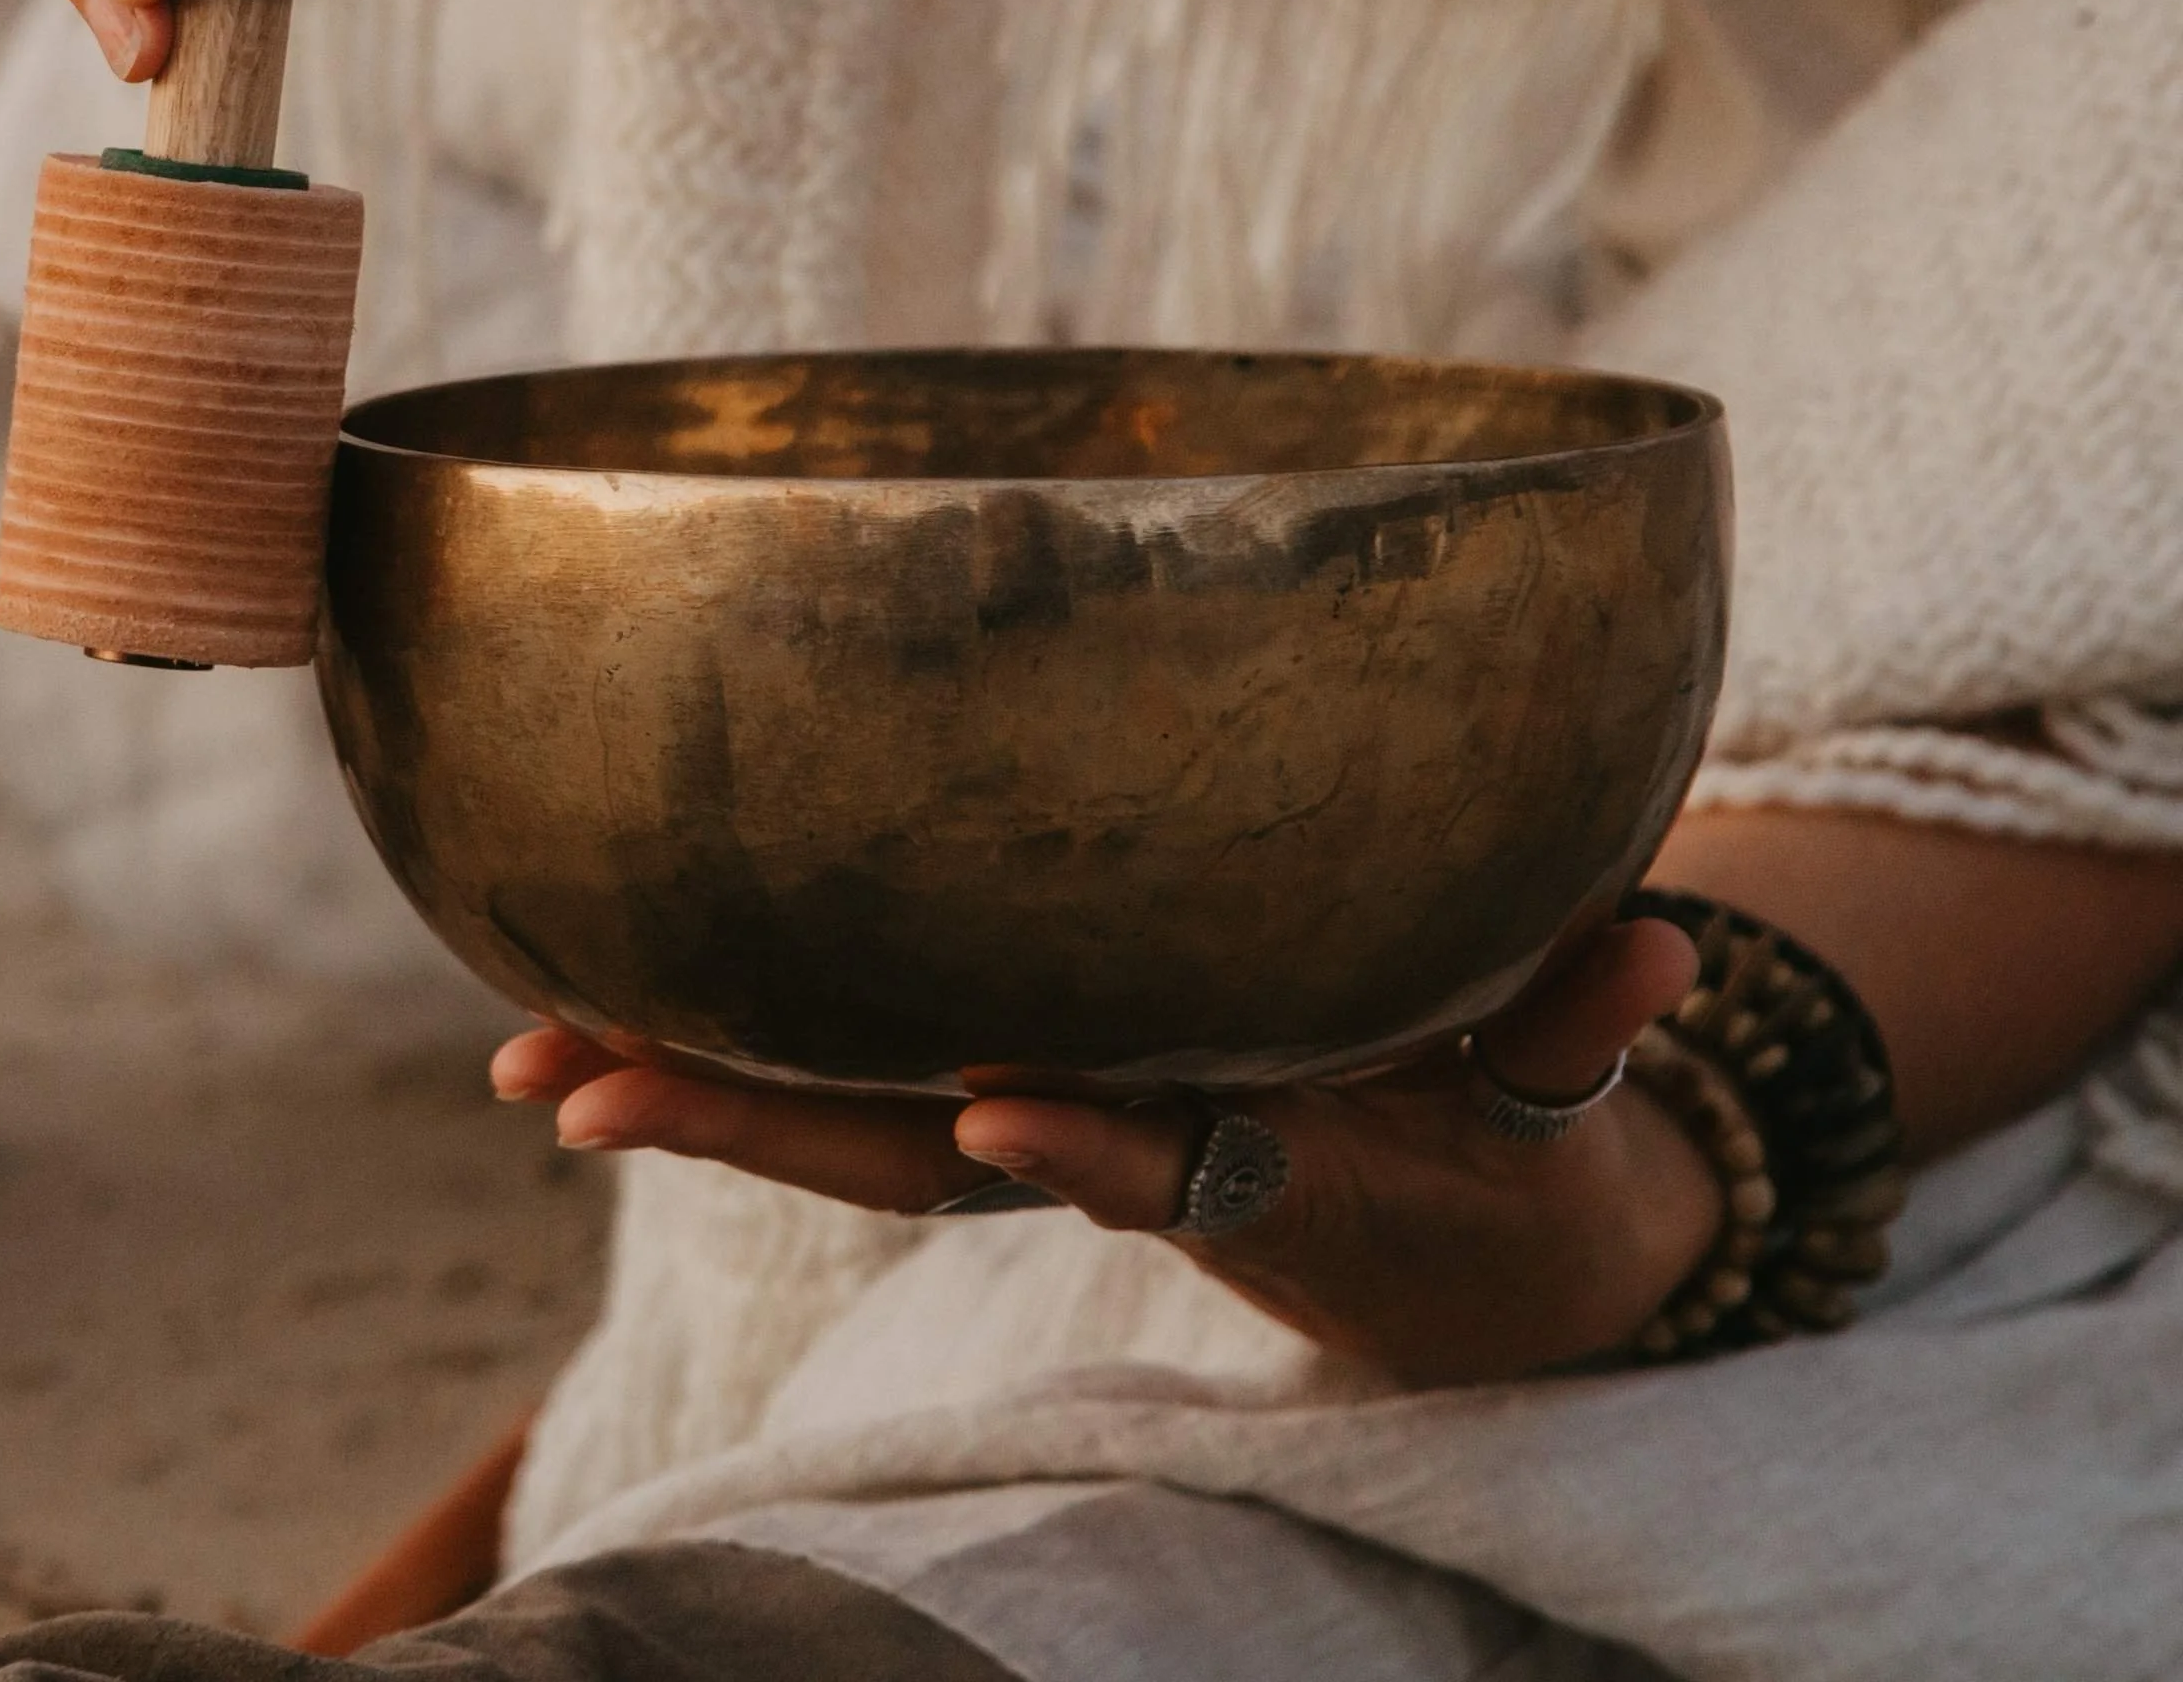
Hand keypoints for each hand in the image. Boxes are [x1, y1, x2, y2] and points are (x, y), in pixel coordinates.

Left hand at [492, 914, 1717, 1386]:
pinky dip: (749, 1054)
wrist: (1454, 1263)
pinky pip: (870, 1084)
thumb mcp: (1566, 1104)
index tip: (994, 1105)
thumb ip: (1590, 1018)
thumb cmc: (1510, 1151)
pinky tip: (613, 998)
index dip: (1092, 1132)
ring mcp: (1062, 1126)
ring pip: (864, 1128)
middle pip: (931, 1156)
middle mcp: (1129, 1143)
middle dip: (765, 1123)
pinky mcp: (1028, 1097)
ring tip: (535, 1061)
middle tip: (586, 1087)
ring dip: (706, 1096)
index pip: (1173, 1144)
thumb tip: (1669, 943)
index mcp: (1272, 1146)